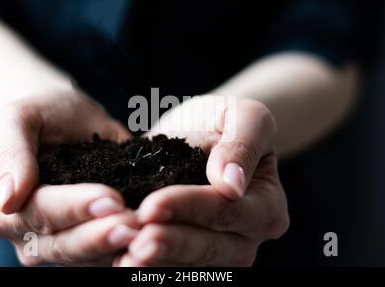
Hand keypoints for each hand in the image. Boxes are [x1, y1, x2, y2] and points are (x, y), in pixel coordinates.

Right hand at [0, 89, 139, 265]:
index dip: (75, 208)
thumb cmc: (43, 115)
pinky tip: (150, 240)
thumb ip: (10, 153)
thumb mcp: (19, 118)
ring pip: (86, 257)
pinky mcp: (85, 245)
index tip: (110, 199)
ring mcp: (56, 244)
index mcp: (2, 208)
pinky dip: (125, 250)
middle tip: (136, 224)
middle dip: (101, 235)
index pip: (40, 213)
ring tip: (147, 232)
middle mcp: (26, 235)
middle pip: (64, 244)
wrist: (65, 121)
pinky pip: (103, 256)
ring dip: (116, 247)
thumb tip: (6, 201)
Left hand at [114, 95, 288, 265]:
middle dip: (170, 244)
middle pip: (209, 247)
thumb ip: (243, 145)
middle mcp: (246, 238)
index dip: (189, 208)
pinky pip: (172, 266)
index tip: (152, 205)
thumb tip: (233, 184)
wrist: (202, 134)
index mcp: (266, 206)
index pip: (226, 210)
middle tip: (136, 243)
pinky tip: (118, 260)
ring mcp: (219, 252)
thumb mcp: (243, 117)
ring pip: (189, 265)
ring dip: (155, 264)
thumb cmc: (224, 122)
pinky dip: (147, 266)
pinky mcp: (191, 256)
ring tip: (122, 259)